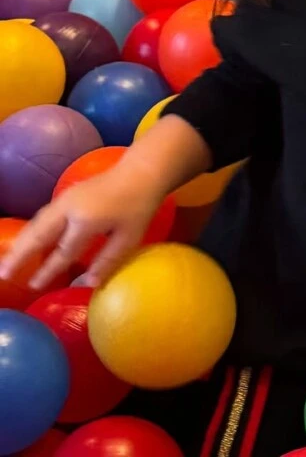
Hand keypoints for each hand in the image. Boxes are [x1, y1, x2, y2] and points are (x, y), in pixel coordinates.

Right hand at [0, 168, 164, 290]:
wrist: (141, 171)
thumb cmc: (139, 206)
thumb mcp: (129, 237)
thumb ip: (107, 261)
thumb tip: (87, 284)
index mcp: (86, 221)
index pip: (62, 251)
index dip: (47, 270)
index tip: (33, 286)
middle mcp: (69, 208)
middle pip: (39, 234)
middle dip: (19, 254)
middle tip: (2, 273)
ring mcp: (66, 199)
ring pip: (37, 223)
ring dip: (22, 241)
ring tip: (7, 260)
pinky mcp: (67, 194)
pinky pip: (43, 215)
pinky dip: (32, 230)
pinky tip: (28, 240)